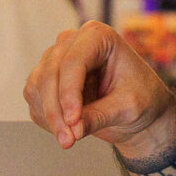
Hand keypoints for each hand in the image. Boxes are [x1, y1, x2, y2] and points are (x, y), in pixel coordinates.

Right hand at [24, 22, 175, 158]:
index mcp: (98, 36)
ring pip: (37, 86)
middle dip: (56, 111)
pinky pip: (34, 98)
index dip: (69, 93)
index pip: (73, 61)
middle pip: (50, 74)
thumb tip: (73, 130)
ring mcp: (55, 58)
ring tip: (69, 139)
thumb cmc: (141, 98)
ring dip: (49, 116)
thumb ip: (100, 116)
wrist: (137, 108)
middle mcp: (72, 41)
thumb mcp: (128, 108)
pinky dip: (46, 118)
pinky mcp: (45, 77)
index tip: (73, 122)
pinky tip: (64, 130)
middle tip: (68, 140)